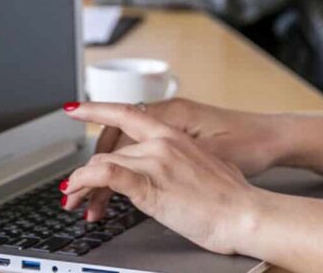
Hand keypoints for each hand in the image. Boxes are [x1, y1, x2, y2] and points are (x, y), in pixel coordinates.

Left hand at [60, 102, 258, 255]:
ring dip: (83, 184)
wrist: (248, 213)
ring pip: (105, 164)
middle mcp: (162, 141)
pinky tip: (79, 191)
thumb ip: (182, 162)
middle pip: (110, 149)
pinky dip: (87, 183)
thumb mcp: (207, 165)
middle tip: (74, 189)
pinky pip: (109, 176)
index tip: (74, 108)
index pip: (126, 114)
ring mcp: (156, 162)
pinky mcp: (152, 185)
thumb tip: (173, 172)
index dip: (97, 109)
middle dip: (86, 170)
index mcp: (174, 133)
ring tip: (75, 201)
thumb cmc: (234, 196)